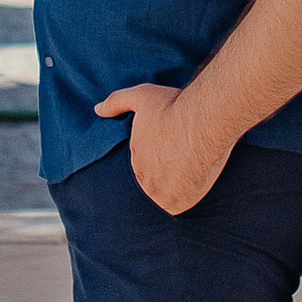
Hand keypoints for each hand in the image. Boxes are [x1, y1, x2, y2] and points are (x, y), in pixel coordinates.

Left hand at [94, 78, 227, 215]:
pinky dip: (186, 197)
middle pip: (151, 185)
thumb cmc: (174, 108)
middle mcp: (143, 181)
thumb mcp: (141, 97)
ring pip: (165, 196)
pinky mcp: (180, 202)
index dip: (153, 162)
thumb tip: (98, 109)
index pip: (140, 169)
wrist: (204, 120)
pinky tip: (193, 182)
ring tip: (186, 175)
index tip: (166, 154)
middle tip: (178, 165)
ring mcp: (161, 194)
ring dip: (173, 189)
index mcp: (134, 160)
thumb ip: (116, 102)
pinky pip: (180, 204)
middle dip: (161, 178)